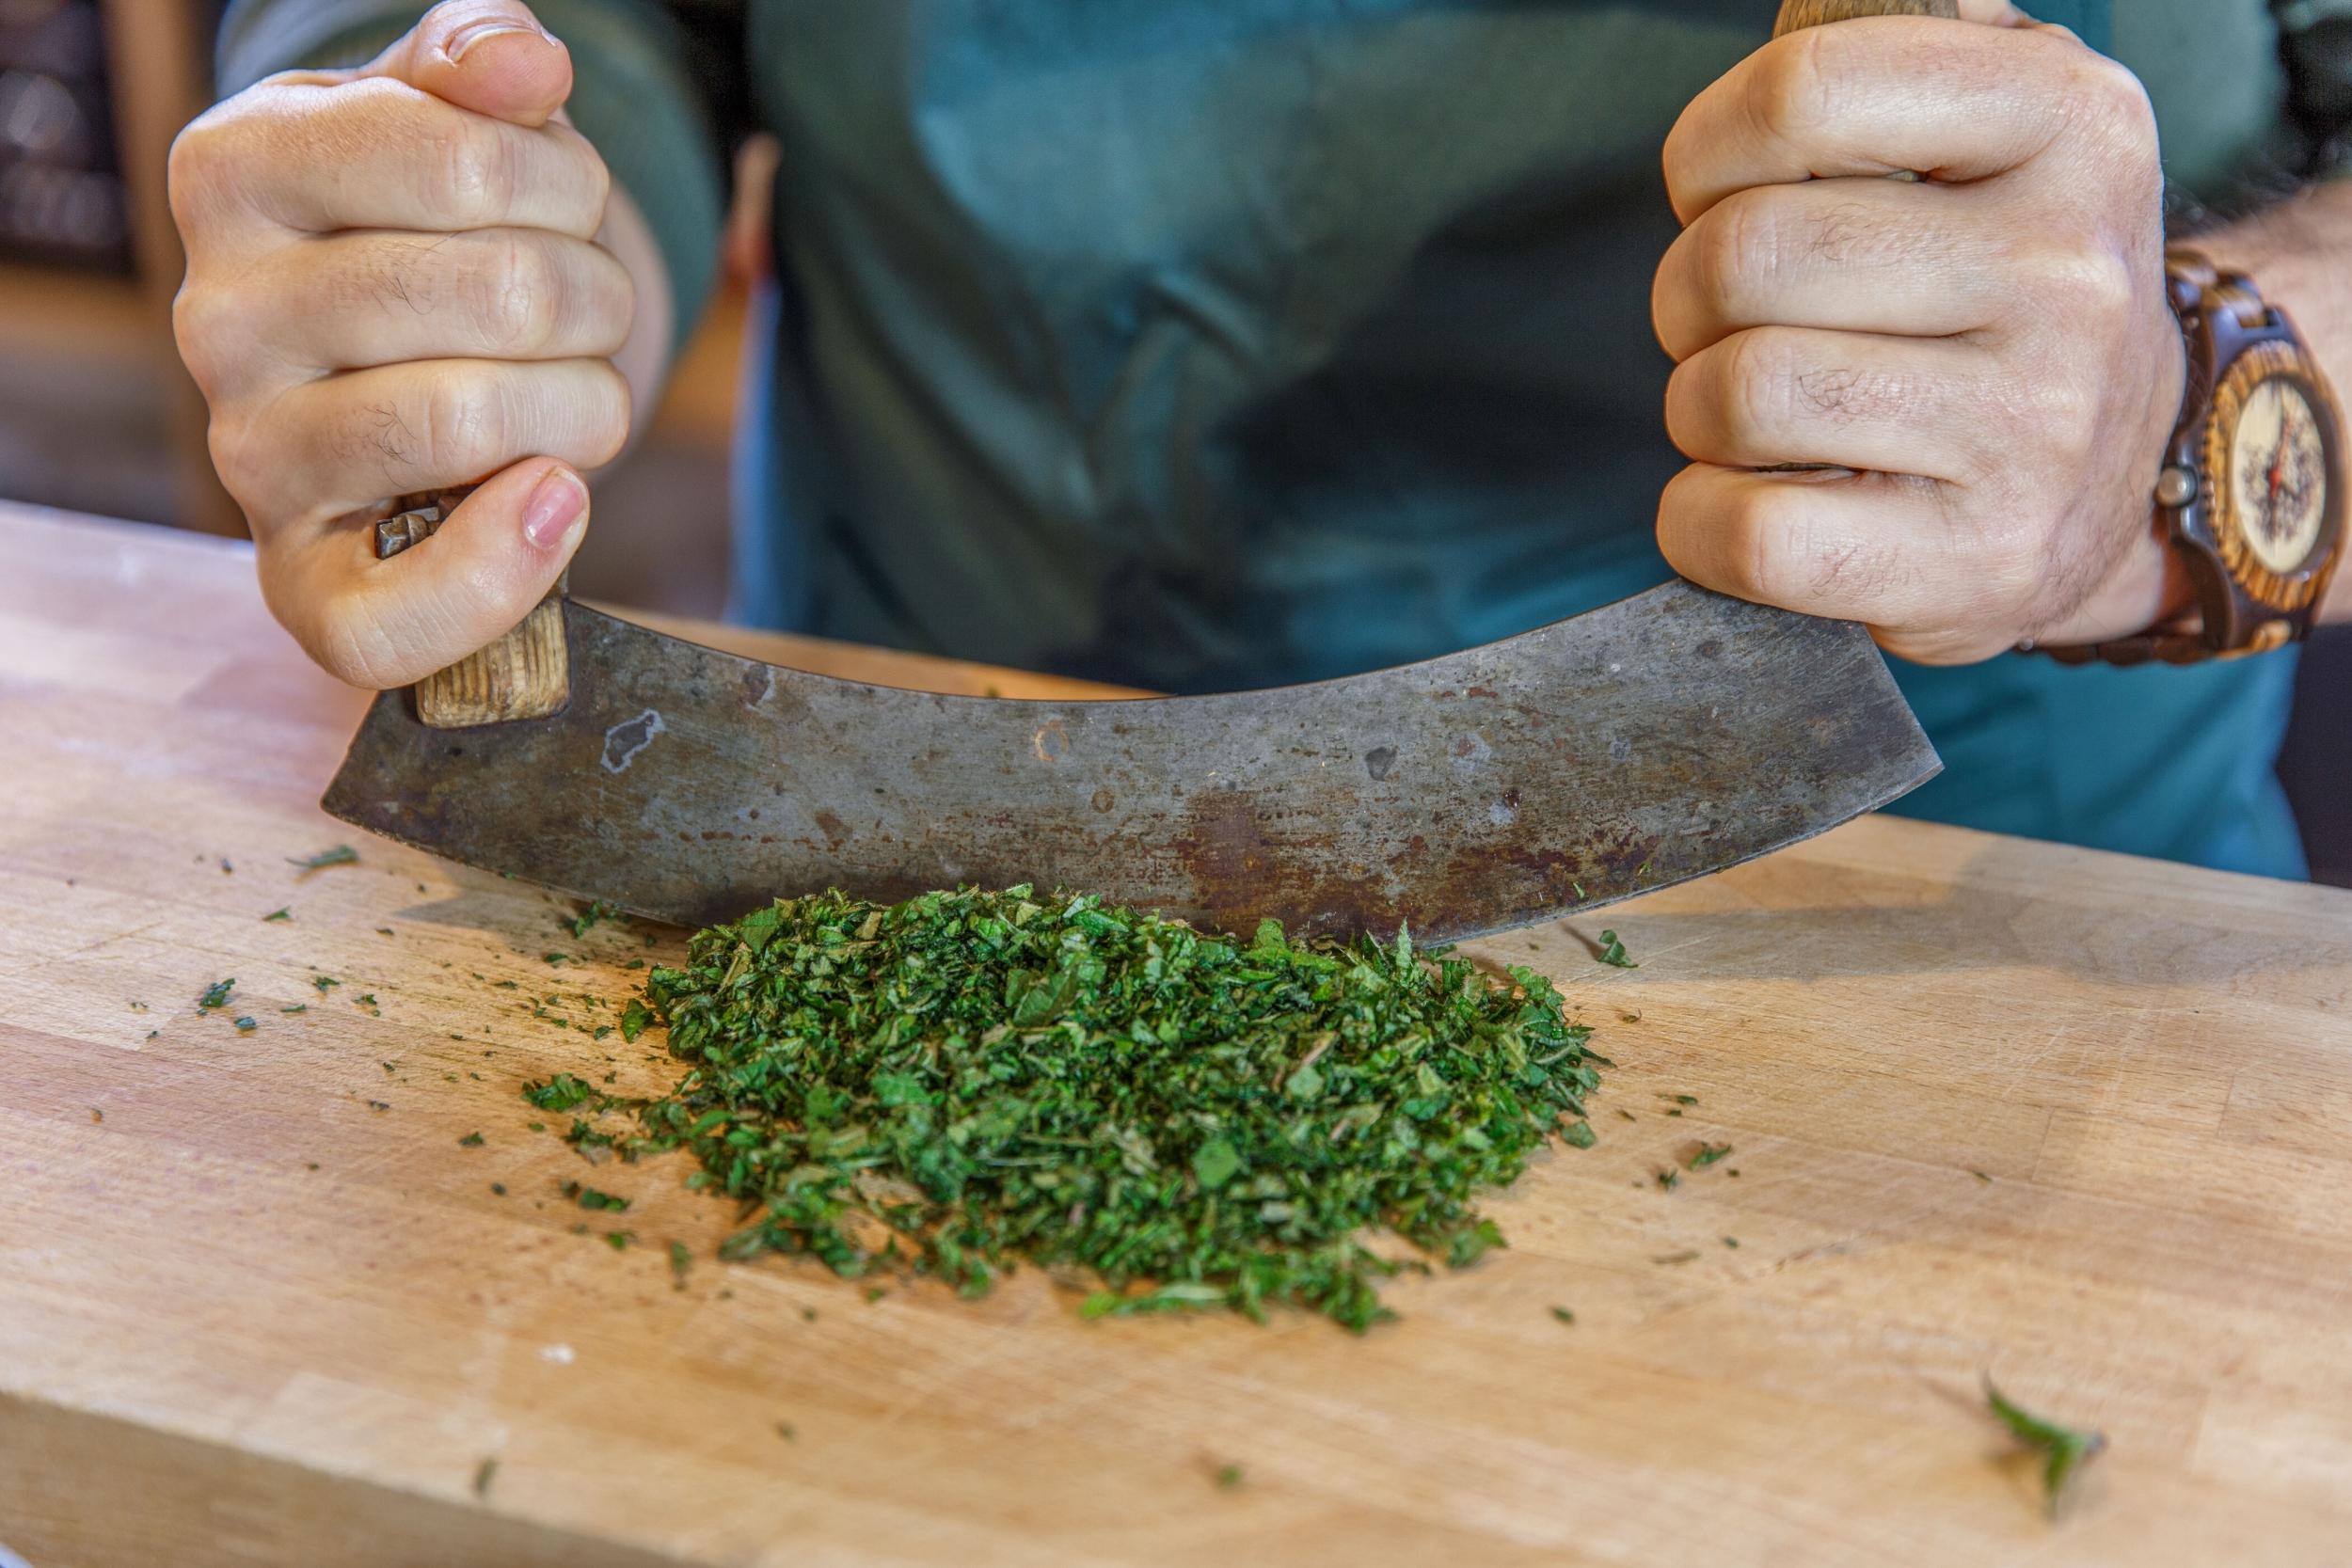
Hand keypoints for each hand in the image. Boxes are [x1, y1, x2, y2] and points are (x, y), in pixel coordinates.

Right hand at [169, 0, 632, 686]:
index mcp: (234, 170)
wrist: (398, 372)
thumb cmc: (433, 234)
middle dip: (593, 300)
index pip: (465, 159)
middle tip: (580, 309)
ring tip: (568, 391)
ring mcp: (250, 457)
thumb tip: (525, 66)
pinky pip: (398, 617)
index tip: (561, 204)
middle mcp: (216, 317)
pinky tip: (556, 501)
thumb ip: (480, 62)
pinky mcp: (299, 583)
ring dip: (585, 407)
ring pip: (479, 423)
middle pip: (502, 296)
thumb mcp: (446, 117)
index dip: (566, 184)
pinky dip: (513, 563)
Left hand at [1650, 3, 2183, 662]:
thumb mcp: (1997, 135)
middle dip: (1688, 297)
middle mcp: (2070, 270)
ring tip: (1754, 415)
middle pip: (1746, 254)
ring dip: (1697, 410)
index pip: (1803, 91)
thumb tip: (1793, 26)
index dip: (1708, 153)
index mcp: (2071, 123)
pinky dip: (1702, 522)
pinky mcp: (1981, 560)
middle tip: (1728, 324)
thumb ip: (1895, 64)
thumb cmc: (1997, 295)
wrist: (2114, 485)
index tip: (1721, 193)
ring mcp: (2038, 426)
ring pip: (1739, 394)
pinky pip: (1752, 533)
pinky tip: (1750, 500)